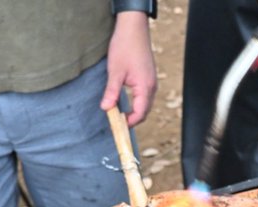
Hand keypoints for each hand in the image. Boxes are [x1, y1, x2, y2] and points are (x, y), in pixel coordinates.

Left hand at [100, 11, 156, 125]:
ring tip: (119, 116)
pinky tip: (126, 104)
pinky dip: (137, 104)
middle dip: (132, 120)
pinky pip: (145, 96)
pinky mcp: (148, 77)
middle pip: (145, 111)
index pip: (140, 113)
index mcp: (145, 86)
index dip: (129, 123)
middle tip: (116, 124)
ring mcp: (151, 81)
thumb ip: (112, 92)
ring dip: (134, 112)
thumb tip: (106, 109)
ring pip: (145, 104)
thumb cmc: (125, 46)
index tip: (117, 127)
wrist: (133, 28)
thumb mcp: (115, 71)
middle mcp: (151, 86)